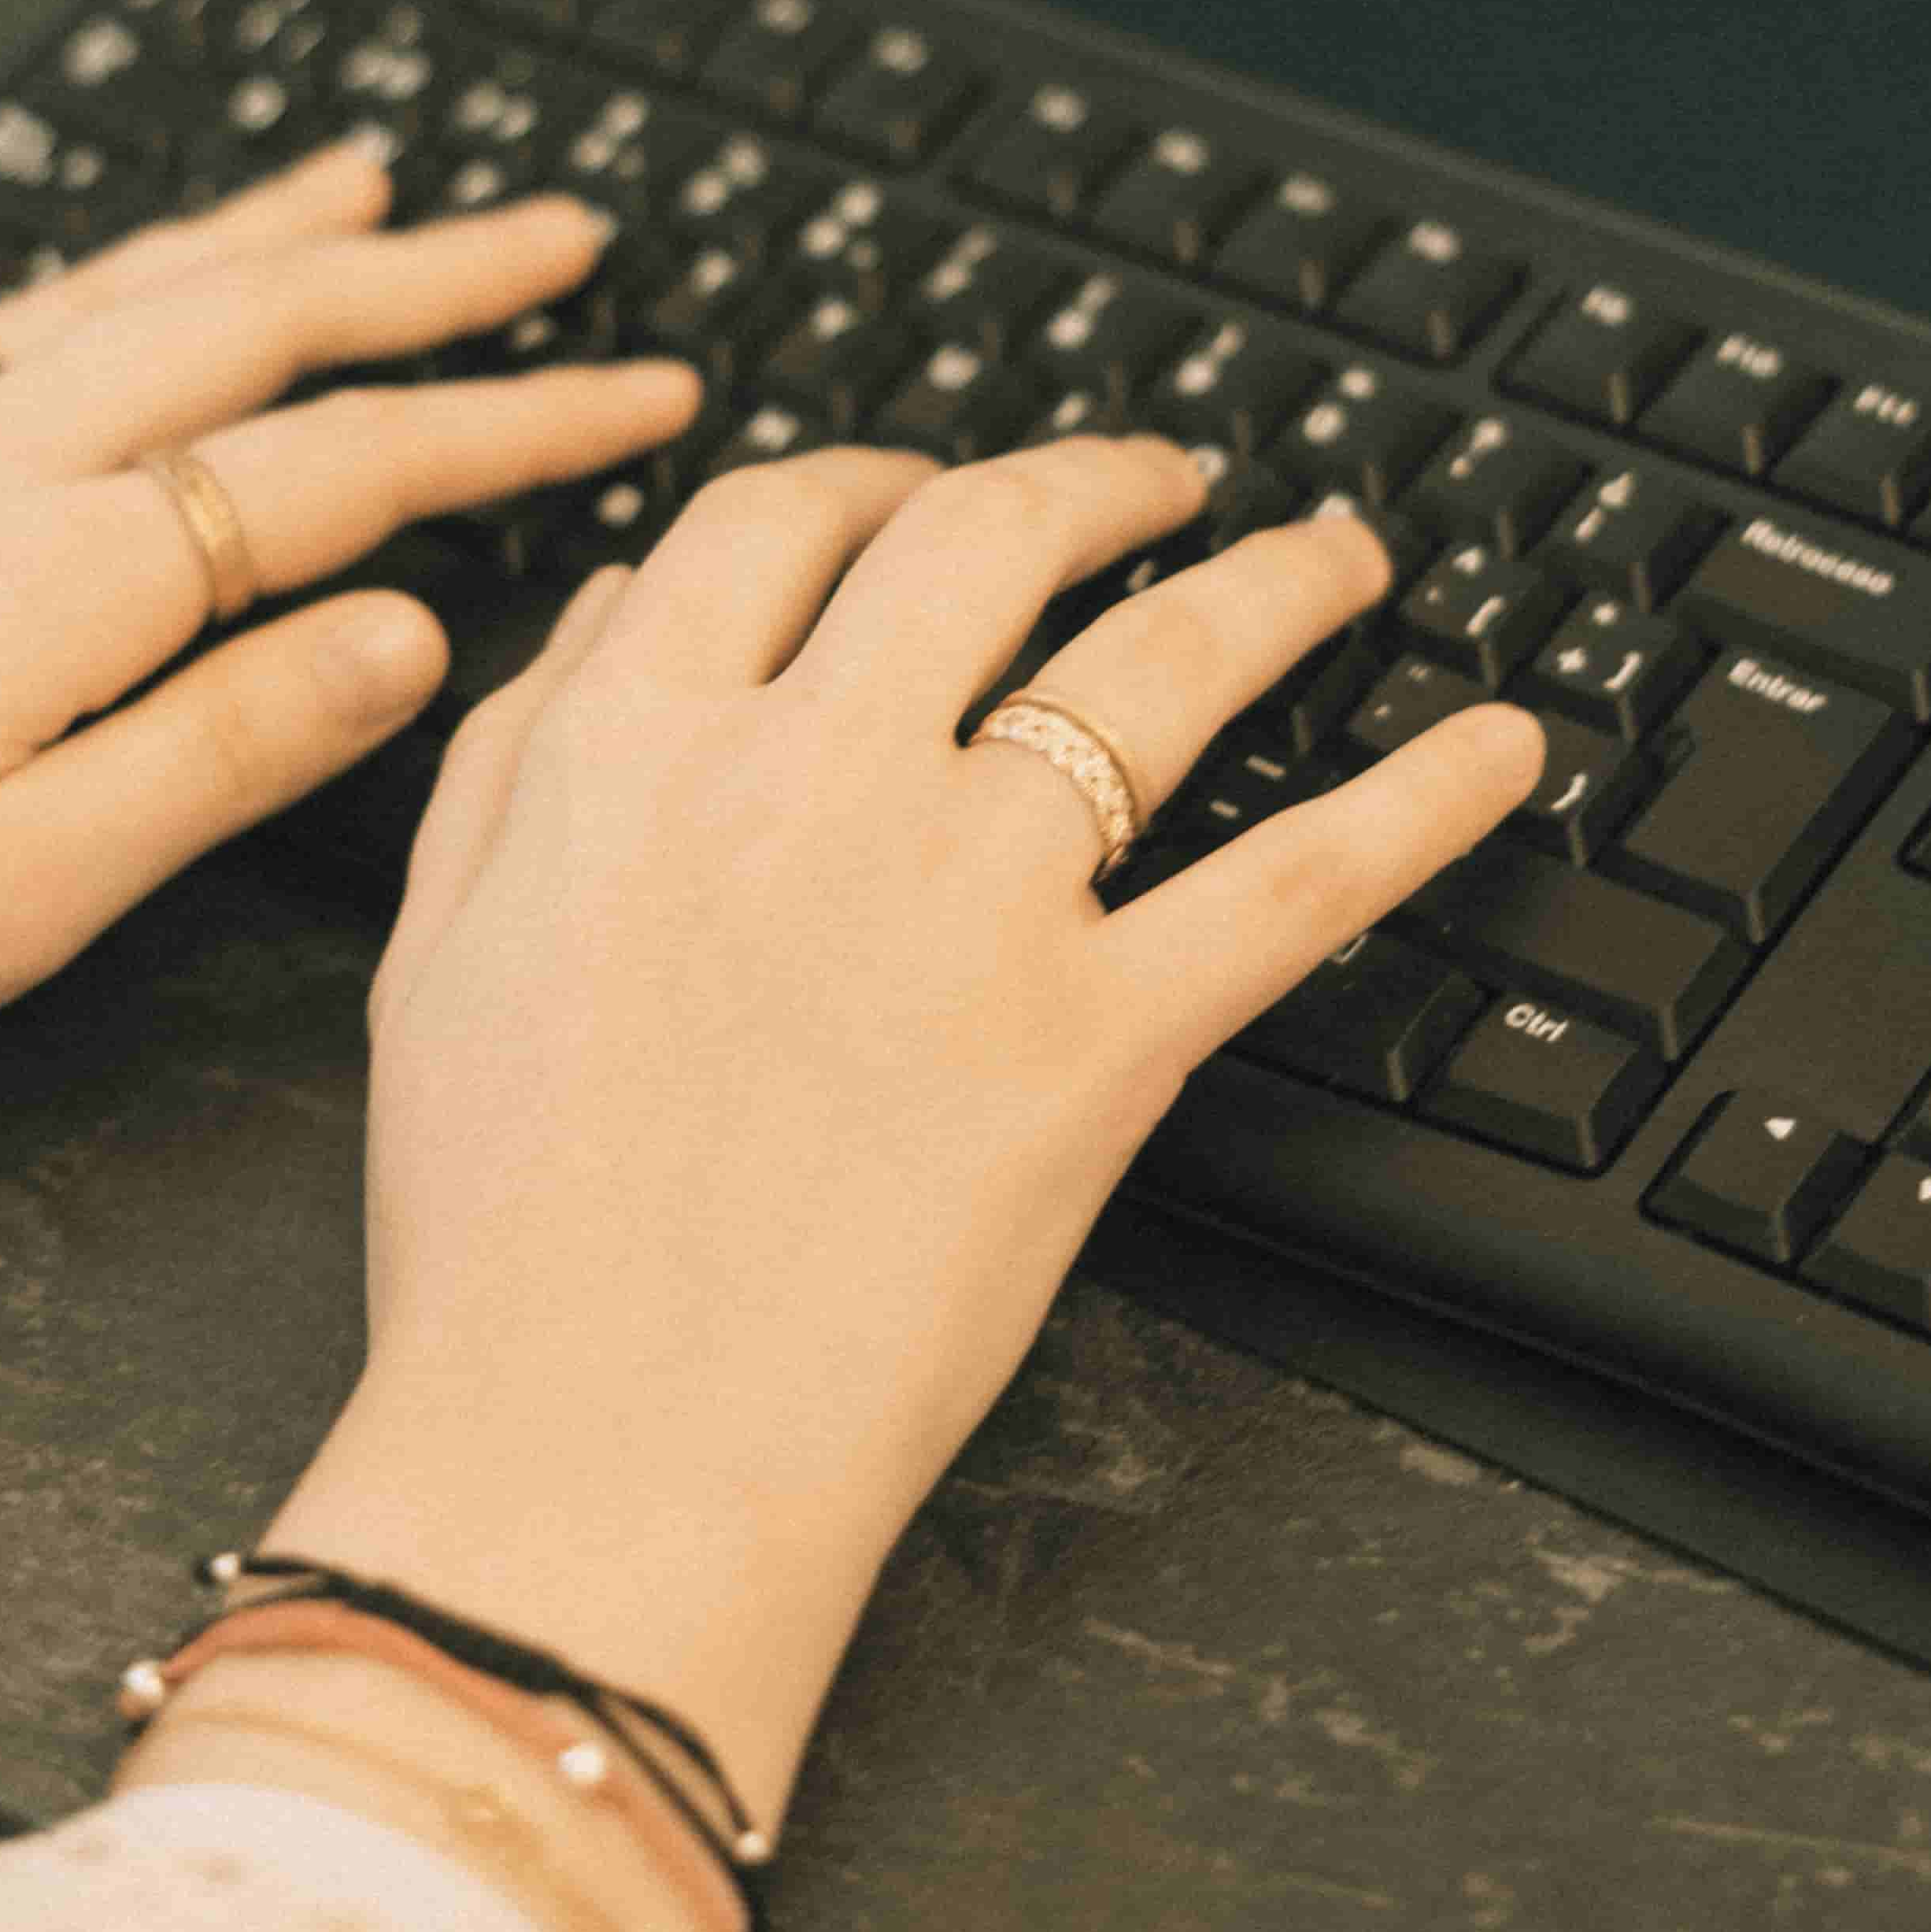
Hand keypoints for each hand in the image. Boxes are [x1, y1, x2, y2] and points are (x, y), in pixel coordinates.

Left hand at [0, 141, 696, 1126]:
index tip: (650, 389)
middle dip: (425, 274)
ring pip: (83, 300)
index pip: (349, 469)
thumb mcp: (9, 897)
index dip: (518, 426)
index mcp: (61, 581)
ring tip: (354, 175)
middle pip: (243, 329)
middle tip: (563, 230)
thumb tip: (412, 635)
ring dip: (236, 232)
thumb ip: (220, 751)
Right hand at [263, 437, 1545, 1832]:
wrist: (589, 1455)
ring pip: (1158, 661)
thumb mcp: (433, 953)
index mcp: (631, 746)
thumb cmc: (501, 1240)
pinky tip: (1497, 750)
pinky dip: (1420, 804)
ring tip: (1335, 556)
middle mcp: (807, 778)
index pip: (777, 519)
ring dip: (1273, 581)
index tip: (930, 486)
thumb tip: (614, 611)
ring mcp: (964, 898)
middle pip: (985, 533)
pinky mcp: (1093, 1039)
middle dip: (1093, 479)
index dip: (875, 477)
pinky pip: (1294, 885)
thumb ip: (512, 756)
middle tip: (1162, 482)